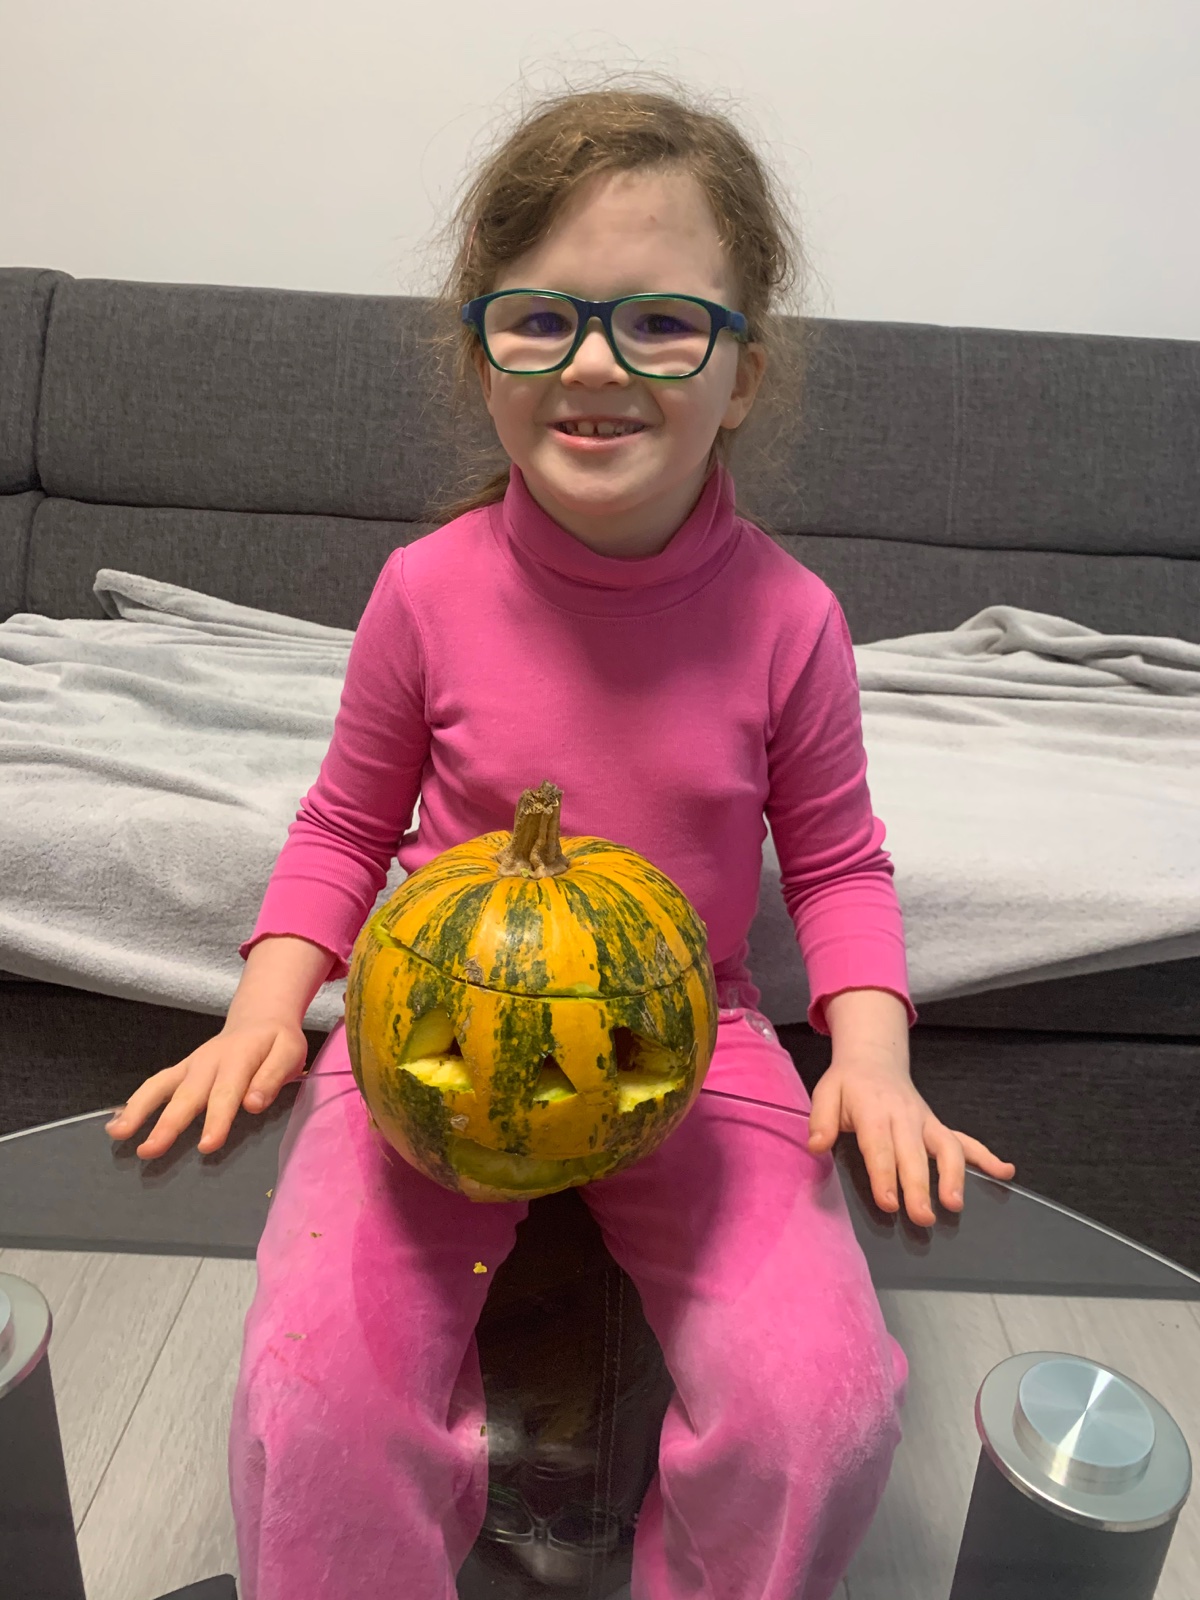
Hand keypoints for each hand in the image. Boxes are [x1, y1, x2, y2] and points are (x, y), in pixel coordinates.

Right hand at [104, 1020, 308, 1160]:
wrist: (259, 1018)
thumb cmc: (276, 1043)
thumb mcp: (289, 1053)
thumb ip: (273, 1077)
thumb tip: (253, 1104)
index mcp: (238, 1059)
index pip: (226, 1093)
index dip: (216, 1120)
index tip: (206, 1145)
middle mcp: (208, 1062)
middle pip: (186, 1095)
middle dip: (167, 1124)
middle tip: (150, 1150)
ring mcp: (190, 1065)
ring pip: (160, 1086)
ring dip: (138, 1110)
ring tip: (117, 1134)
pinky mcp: (181, 1070)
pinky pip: (155, 1084)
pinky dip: (134, 1102)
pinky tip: (116, 1123)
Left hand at [806, 1054, 1015, 1225]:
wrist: (874, 1059)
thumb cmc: (848, 1084)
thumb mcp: (825, 1093)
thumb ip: (821, 1120)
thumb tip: (816, 1146)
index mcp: (874, 1112)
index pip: (880, 1147)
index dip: (885, 1175)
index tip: (889, 1202)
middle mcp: (905, 1117)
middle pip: (914, 1155)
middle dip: (920, 1187)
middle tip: (922, 1218)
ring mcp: (926, 1122)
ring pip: (947, 1148)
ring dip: (954, 1176)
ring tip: (955, 1205)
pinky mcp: (938, 1126)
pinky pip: (966, 1141)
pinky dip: (987, 1157)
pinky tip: (1005, 1173)